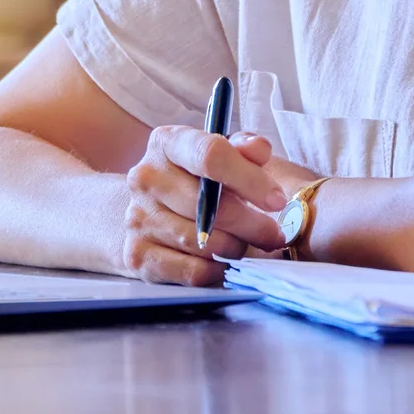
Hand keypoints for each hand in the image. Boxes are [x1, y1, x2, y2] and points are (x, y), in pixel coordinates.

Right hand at [116, 126, 318, 285]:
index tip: (276, 200)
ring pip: (203, 243)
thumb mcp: (217, 154)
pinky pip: (192, 271)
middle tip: (273, 234)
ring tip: (246, 244)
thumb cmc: (191, 179)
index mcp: (167, 143)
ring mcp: (137, 218)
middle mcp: (145, 178)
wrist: (143, 211)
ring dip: (235, 248)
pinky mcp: (138, 255)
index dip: (250, 180)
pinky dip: (216, 270)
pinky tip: (223, 261)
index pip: (210, 155)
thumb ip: (243, 149)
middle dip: (252, 224)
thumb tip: (260, 149)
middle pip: (210, 206)